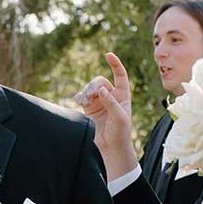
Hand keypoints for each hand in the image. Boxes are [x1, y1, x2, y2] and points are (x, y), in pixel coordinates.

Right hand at [73, 52, 136, 179]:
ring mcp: (99, 102)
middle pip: (100, 81)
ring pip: (89, 89)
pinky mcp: (89, 109)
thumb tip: (100, 89)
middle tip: (91, 97)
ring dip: (86, 93)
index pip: (120, 75)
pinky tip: (79, 103)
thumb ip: (110, 102)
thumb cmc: (120, 133)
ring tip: (84, 103)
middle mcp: (111, 97)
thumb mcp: (119, 117)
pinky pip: (81, 97)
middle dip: (94, 86)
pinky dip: (79, 98)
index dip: (115, 64)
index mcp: (123, 95)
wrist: (110, 148)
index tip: (107, 55)